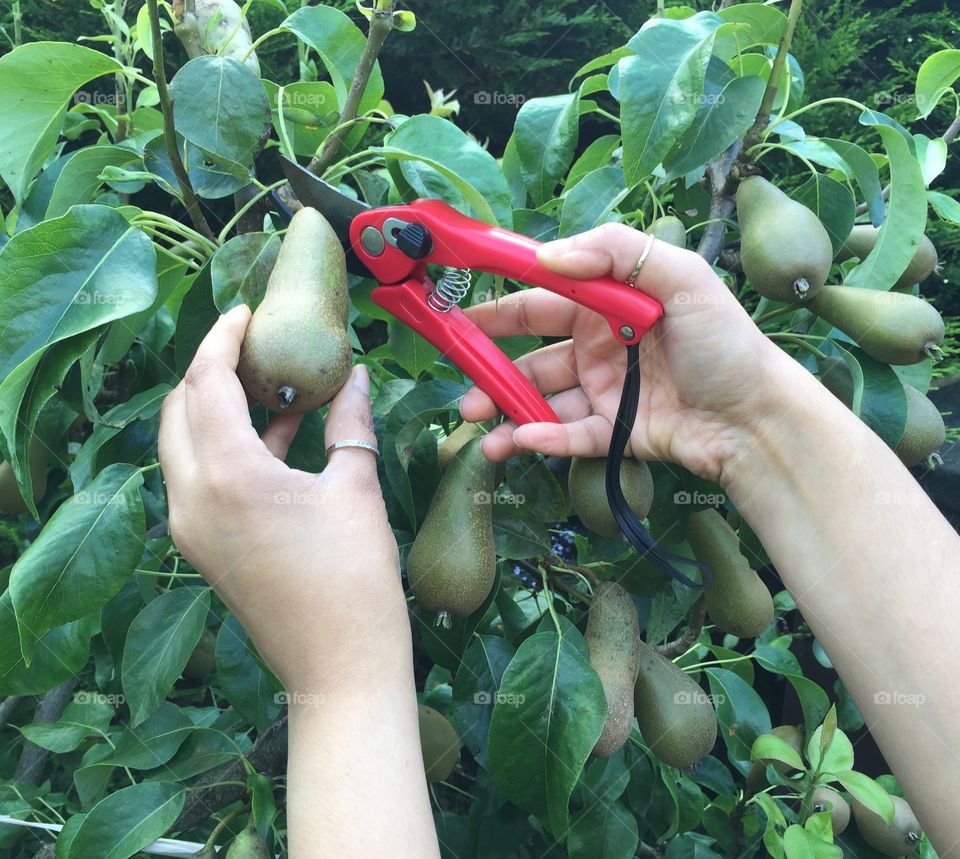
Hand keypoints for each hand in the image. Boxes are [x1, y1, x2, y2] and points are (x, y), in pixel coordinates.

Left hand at [158, 306, 408, 692]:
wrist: (339, 667)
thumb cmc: (355, 577)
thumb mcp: (355, 488)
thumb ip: (349, 424)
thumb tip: (357, 378)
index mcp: (228, 474)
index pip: (206, 382)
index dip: (223, 338)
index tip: (247, 312)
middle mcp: (192, 496)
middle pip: (180, 409)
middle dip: (211, 369)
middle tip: (256, 345)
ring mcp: (191, 526)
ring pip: (185, 443)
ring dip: (219, 407)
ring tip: (271, 382)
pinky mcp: (203, 546)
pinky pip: (201, 477)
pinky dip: (229, 446)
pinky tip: (278, 432)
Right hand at [461, 223, 787, 481]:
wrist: (757, 418)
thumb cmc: (726, 343)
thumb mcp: (684, 279)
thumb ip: (619, 253)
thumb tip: (548, 256)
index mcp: (610, 305)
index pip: (544, 298)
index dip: (501, 303)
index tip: (459, 311)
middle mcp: (600, 346)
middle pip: (531, 354)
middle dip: (490, 365)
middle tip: (458, 378)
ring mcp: (604, 392)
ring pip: (541, 400)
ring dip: (505, 410)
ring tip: (475, 422)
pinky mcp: (612, 433)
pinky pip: (568, 435)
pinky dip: (542, 438)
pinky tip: (519, 441)